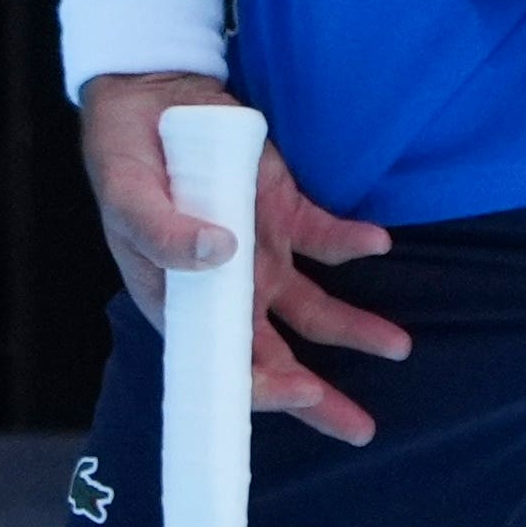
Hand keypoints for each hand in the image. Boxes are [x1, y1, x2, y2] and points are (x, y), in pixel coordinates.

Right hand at [80, 71, 407, 444]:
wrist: (151, 98)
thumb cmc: (126, 158)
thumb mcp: (129, 193)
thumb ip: (163, 230)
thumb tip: (217, 255)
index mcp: (183, 301)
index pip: (224, 364)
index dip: (262, 388)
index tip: (303, 394)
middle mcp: (227, 289)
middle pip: (276, 354)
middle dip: (318, 396)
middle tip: (362, 428)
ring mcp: (259, 251)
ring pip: (312, 307)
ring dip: (355, 329)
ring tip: (399, 347)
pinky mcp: (284, 209)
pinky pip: (325, 236)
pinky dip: (353, 242)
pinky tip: (378, 244)